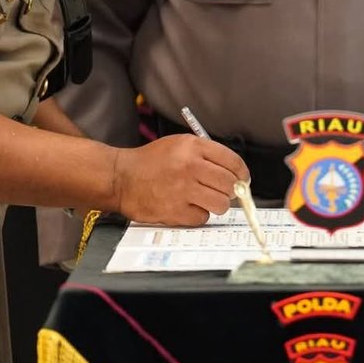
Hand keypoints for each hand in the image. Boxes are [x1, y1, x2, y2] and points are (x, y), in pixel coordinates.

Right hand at [113, 135, 248, 225]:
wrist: (121, 177)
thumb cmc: (150, 162)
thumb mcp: (179, 145)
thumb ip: (207, 154)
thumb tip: (235, 173)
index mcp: (193, 147)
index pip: (233, 162)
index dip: (242, 174)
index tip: (242, 180)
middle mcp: (190, 166)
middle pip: (230, 184)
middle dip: (230, 191)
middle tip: (222, 192)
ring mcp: (183, 190)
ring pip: (221, 204)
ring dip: (216, 204)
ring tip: (204, 200)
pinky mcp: (175, 210)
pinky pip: (202, 217)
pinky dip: (198, 215)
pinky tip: (187, 206)